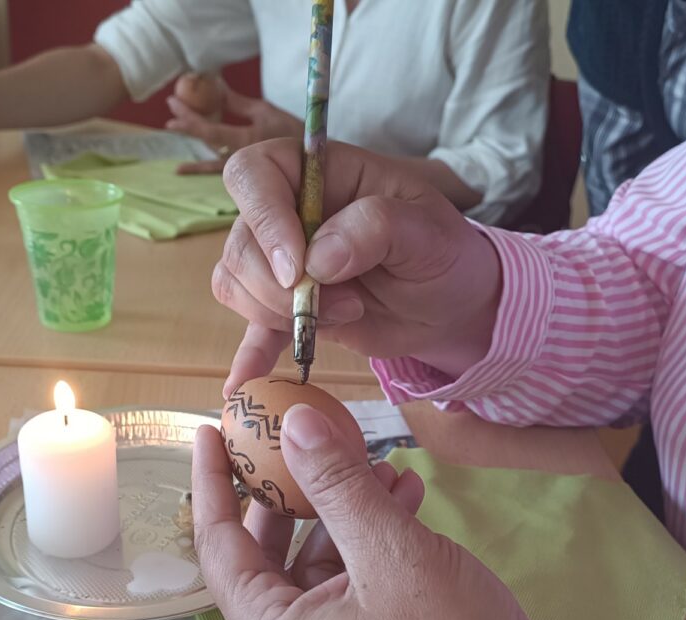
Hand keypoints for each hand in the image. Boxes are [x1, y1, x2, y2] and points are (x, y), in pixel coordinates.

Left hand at [167, 85, 303, 176]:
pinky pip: (216, 169)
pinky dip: (198, 167)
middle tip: (170, 108)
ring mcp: (240, 167)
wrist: (314, 160)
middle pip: (206, 140)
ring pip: (209, 155)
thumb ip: (236, 102)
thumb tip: (214, 86)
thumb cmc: (291, 131)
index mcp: (245, 138)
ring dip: (192, 143)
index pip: (210, 129)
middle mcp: (239, 155)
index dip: (190, 117)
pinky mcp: (242, 173)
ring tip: (172, 131)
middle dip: (187, 123)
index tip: (173, 101)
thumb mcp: (264, 111)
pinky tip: (179, 169)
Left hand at [191, 404, 534, 619]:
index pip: (218, 544)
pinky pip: (351, 582)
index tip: (210, 429)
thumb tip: (293, 423)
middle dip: (292, 490)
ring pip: (316, 561)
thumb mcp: (390, 552)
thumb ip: (336, 484)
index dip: (213, 481)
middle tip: (306, 438)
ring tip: (385, 467)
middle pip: (267, 550)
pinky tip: (407, 498)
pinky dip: (372, 540)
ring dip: (345, 510)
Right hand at [214, 140, 503, 396]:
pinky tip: (244, 380)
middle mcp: (287, 211)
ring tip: (347, 314)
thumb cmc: (442, 253)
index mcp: (318, 173)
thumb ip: (375, 227)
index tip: (297, 267)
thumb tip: (317, 259)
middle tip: (349, 301)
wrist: (450, 306)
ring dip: (279, 313)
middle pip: (240, 242)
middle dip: (282, 286)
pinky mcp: (283, 308)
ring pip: (236, 283)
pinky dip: (248, 354)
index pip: (253, 174)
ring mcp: (280, 261)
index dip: (264, 218)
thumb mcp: (427, 231)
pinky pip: (248, 326)